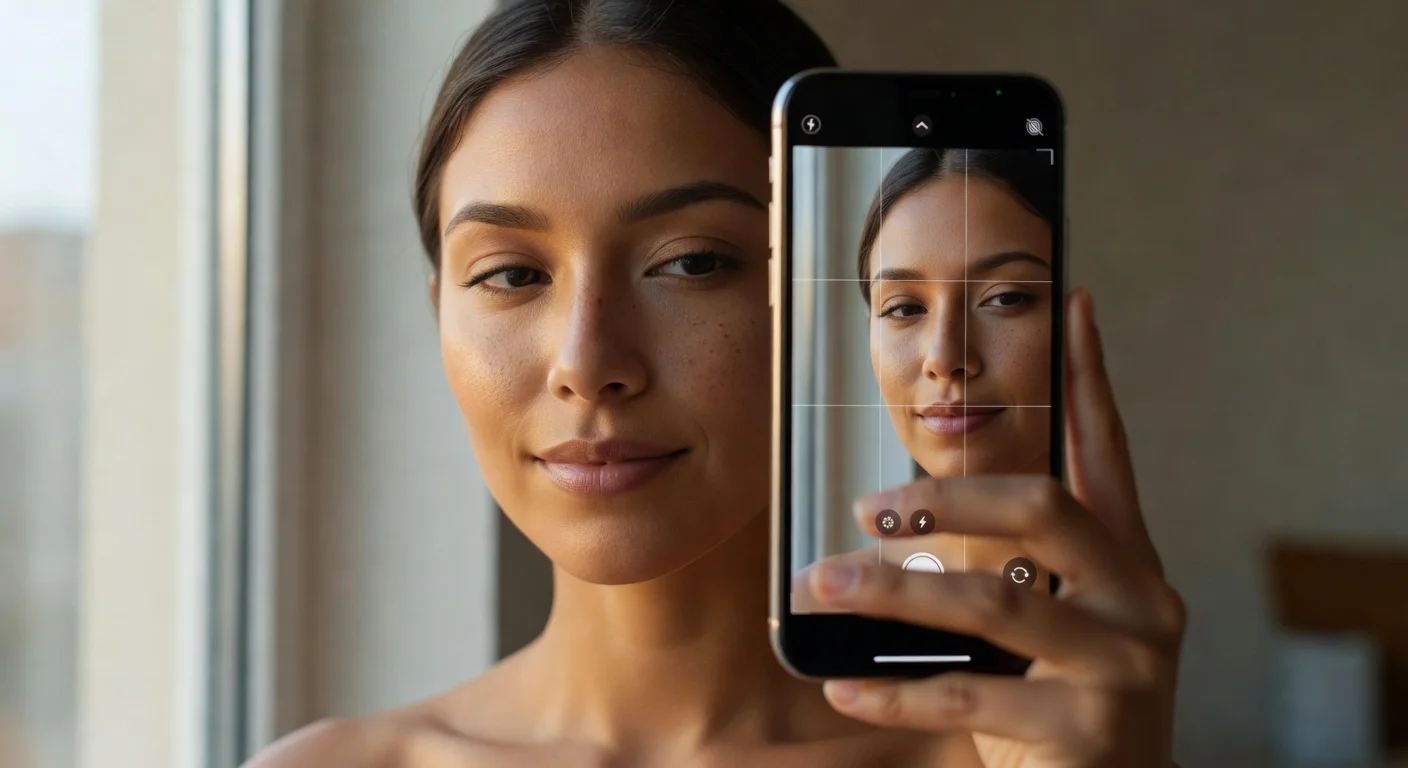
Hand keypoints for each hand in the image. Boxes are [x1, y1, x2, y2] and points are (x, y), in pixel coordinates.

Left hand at [806, 289, 1185, 767]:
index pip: (1109, 455)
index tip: (1074, 305)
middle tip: (870, 506)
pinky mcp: (1089, 732)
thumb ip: (1008, 568)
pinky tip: (842, 682)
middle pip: (1045, 509)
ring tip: (823, 582)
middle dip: (948, 497)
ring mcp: (1123, 669)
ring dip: (891, 590)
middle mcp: (1143, 605)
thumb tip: (901, 519)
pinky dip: (892, 687)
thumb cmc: (1066, 705)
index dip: (1089, 380)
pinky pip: (966, 695)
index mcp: (1131, 568)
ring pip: (993, 601)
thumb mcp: (1050, 627)